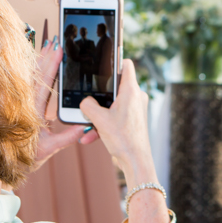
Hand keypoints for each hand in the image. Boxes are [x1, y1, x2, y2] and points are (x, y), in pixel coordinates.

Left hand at [32, 38, 98, 171]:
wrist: (5, 164)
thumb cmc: (26, 157)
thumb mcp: (48, 149)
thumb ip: (66, 138)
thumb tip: (83, 126)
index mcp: (33, 112)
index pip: (44, 84)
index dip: (52, 66)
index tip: (58, 51)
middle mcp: (26, 105)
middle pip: (37, 75)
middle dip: (46, 56)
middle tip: (54, 40)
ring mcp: (22, 104)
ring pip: (31, 77)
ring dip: (39, 61)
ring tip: (47, 45)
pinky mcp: (21, 106)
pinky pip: (28, 84)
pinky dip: (34, 71)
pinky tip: (38, 62)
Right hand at [80, 59, 153, 182]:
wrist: (136, 161)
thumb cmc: (123, 139)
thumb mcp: (99, 119)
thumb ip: (87, 105)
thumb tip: (85, 102)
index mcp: (130, 90)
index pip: (126, 65)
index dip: (114, 61)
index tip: (102, 63)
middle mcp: (136, 97)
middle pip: (115, 86)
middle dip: (99, 96)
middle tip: (89, 101)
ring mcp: (136, 109)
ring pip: (113, 105)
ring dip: (98, 115)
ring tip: (87, 125)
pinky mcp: (133, 120)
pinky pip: (115, 117)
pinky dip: (104, 125)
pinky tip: (90, 136)